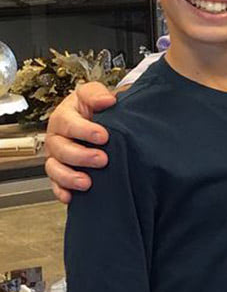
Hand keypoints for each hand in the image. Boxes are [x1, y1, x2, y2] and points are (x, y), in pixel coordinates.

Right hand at [44, 82, 116, 202]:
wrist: (98, 120)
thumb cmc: (93, 107)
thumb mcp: (94, 94)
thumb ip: (97, 94)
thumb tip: (107, 100)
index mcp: (64, 116)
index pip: (69, 123)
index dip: (85, 131)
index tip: (103, 136)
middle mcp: (57, 137)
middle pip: (60, 148)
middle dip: (81, 156)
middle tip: (102, 159)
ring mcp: (57, 156)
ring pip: (54, 168)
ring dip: (69, 176)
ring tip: (87, 182)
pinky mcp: (59, 172)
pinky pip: (55, 184)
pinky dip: (61, 191)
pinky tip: (70, 197)